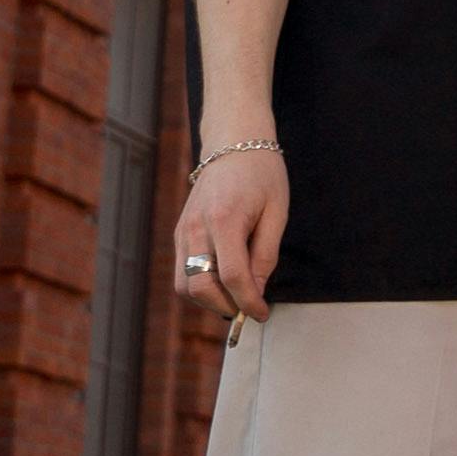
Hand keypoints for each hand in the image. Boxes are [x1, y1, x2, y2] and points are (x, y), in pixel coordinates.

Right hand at [172, 139, 287, 323]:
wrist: (233, 142)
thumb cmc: (262, 174)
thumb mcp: (277, 212)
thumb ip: (266, 254)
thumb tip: (257, 291)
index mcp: (224, 219)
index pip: (232, 276)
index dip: (248, 302)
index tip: (262, 313)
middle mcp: (196, 227)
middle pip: (199, 287)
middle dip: (224, 306)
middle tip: (248, 309)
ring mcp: (183, 230)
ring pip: (184, 284)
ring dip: (208, 300)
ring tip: (236, 296)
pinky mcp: (179, 232)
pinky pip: (182, 270)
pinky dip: (200, 284)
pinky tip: (224, 281)